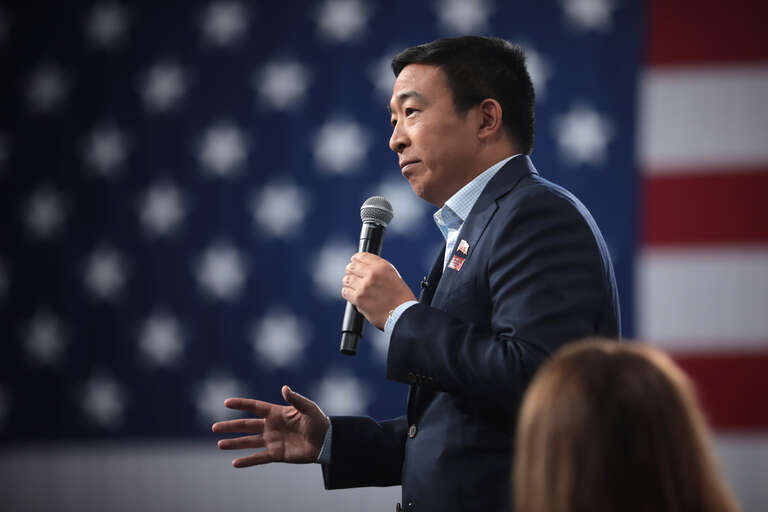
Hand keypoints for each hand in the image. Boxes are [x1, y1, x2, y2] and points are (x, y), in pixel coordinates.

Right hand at [212, 385, 328, 467]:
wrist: (326, 441)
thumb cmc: (318, 421)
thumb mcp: (308, 407)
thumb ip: (295, 399)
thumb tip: (284, 388)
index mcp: (276, 412)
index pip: (255, 407)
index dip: (241, 404)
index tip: (226, 402)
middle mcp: (271, 426)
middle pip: (247, 425)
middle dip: (231, 426)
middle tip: (215, 427)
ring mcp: (272, 441)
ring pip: (249, 442)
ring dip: (234, 443)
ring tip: (220, 444)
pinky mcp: (277, 454)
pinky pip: (259, 458)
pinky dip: (247, 461)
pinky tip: (235, 463)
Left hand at [341, 252, 416, 329]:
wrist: (402, 313)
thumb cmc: (400, 297)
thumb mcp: (393, 275)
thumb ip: (378, 269)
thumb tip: (362, 266)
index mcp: (382, 266)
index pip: (362, 256)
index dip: (355, 259)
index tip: (354, 262)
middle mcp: (372, 274)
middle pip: (351, 267)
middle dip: (351, 271)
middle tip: (352, 276)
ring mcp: (364, 286)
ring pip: (347, 279)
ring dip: (349, 283)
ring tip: (354, 287)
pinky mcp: (359, 299)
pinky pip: (345, 292)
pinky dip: (348, 293)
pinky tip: (353, 295)